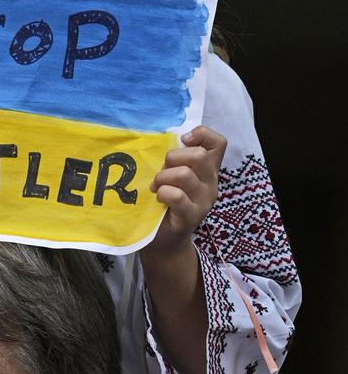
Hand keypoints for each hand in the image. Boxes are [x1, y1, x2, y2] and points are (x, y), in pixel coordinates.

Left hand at [146, 126, 226, 255]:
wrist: (165, 239)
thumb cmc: (167, 201)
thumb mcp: (173, 175)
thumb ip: (176, 159)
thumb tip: (166, 141)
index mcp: (208, 169)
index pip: (218, 143)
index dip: (201, 134)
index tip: (183, 140)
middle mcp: (211, 183)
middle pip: (199, 156)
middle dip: (173, 158)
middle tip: (162, 172)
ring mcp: (204, 200)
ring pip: (184, 174)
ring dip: (163, 177)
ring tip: (156, 187)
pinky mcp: (193, 216)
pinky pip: (177, 195)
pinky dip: (163, 193)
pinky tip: (159, 198)